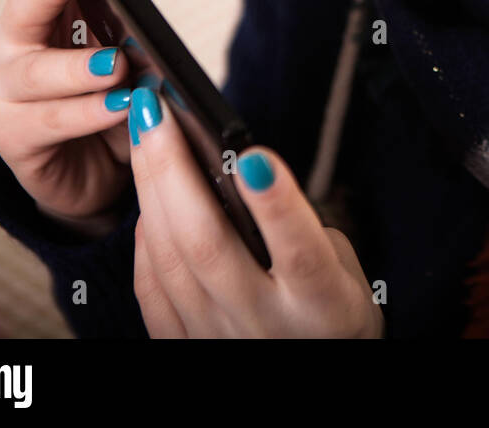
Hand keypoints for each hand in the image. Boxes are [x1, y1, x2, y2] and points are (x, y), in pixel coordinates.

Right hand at [0, 0, 134, 227]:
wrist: (95, 177)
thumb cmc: (111, 106)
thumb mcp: (126, 61)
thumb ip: (127, 37)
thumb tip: (146, 33)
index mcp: (43, 14)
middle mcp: (13, 46)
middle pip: (25, 7)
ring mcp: (5, 92)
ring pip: (40, 72)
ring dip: (81, 68)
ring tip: (118, 66)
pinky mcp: (14, 138)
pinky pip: (53, 120)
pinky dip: (90, 112)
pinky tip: (121, 105)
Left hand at [127, 87, 383, 337]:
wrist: (318, 378)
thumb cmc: (333, 316)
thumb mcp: (346, 274)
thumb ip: (304, 231)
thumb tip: (245, 178)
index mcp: (321, 304)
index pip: (298, 252)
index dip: (276, 204)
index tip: (254, 155)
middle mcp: (265, 323)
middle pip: (208, 246)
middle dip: (174, 171)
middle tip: (155, 111)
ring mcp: (218, 337)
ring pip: (170, 260)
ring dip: (149, 189)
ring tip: (142, 131)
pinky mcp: (185, 346)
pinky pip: (152, 289)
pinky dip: (144, 237)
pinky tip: (147, 197)